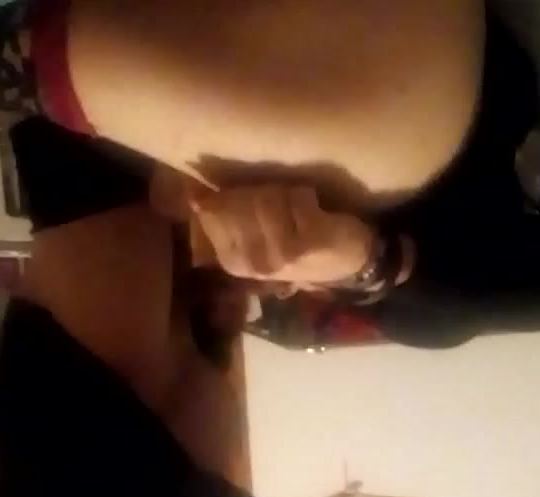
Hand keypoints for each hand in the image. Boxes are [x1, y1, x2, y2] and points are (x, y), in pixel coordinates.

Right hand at [187, 182, 376, 286]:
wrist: (348, 261)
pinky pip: (296, 197)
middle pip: (238, 200)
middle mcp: (253, 262)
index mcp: (233, 260)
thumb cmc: (295, 243)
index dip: (230, 194)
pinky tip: (312, 210)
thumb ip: (222, 216)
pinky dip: (306, 195)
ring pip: (266, 197)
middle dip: (258, 192)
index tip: (251, 201)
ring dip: (283, 193)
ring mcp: (282, 254)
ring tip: (294, 208)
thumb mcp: (253, 236)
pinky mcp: (310, 241)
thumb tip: (191, 192)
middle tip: (278, 205)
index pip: (212, 210)